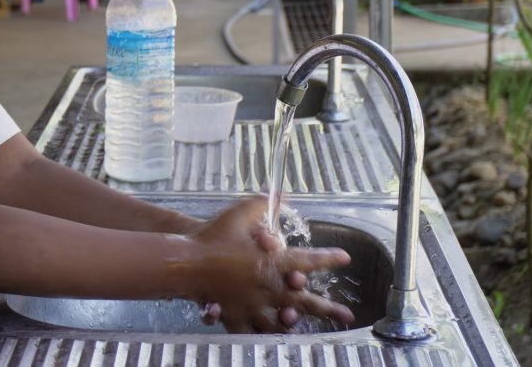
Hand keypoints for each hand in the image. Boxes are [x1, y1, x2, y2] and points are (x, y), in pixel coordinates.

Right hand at [189, 197, 353, 332]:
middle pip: (305, 301)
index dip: (329, 258)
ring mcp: (253, 306)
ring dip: (295, 325)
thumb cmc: (213, 235)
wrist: (185, 261)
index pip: (308, 260)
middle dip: (328, 308)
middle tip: (346, 314)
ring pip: (281, 322)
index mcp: (273, 262)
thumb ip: (262, 205)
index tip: (344, 257)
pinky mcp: (236, 317)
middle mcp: (269, 287)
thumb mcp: (239, 213)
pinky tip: (268, 337)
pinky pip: (252, 331)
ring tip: (305, 327)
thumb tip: (280, 195)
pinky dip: (260, 334)